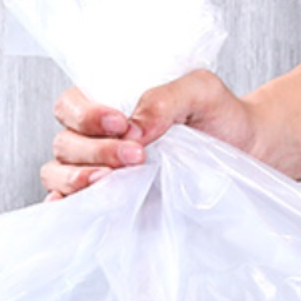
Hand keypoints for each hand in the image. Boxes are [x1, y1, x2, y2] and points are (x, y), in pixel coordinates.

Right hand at [40, 69, 260, 198]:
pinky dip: (69, 208)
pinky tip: (89, 207)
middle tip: (136, 157)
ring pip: (57, 174)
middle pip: (64, 143)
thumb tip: (134, 127)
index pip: (71, 105)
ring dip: (79, 179)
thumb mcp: (201, 92)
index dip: (87, 115)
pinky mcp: (107, 207)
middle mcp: (94, 139)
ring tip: (112, 182)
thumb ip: (165, 98)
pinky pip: (69, 208)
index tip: (121, 124)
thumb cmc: (220, 118)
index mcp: (107, 106)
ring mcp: (97, 174)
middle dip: (95, 150)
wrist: (244, 153)